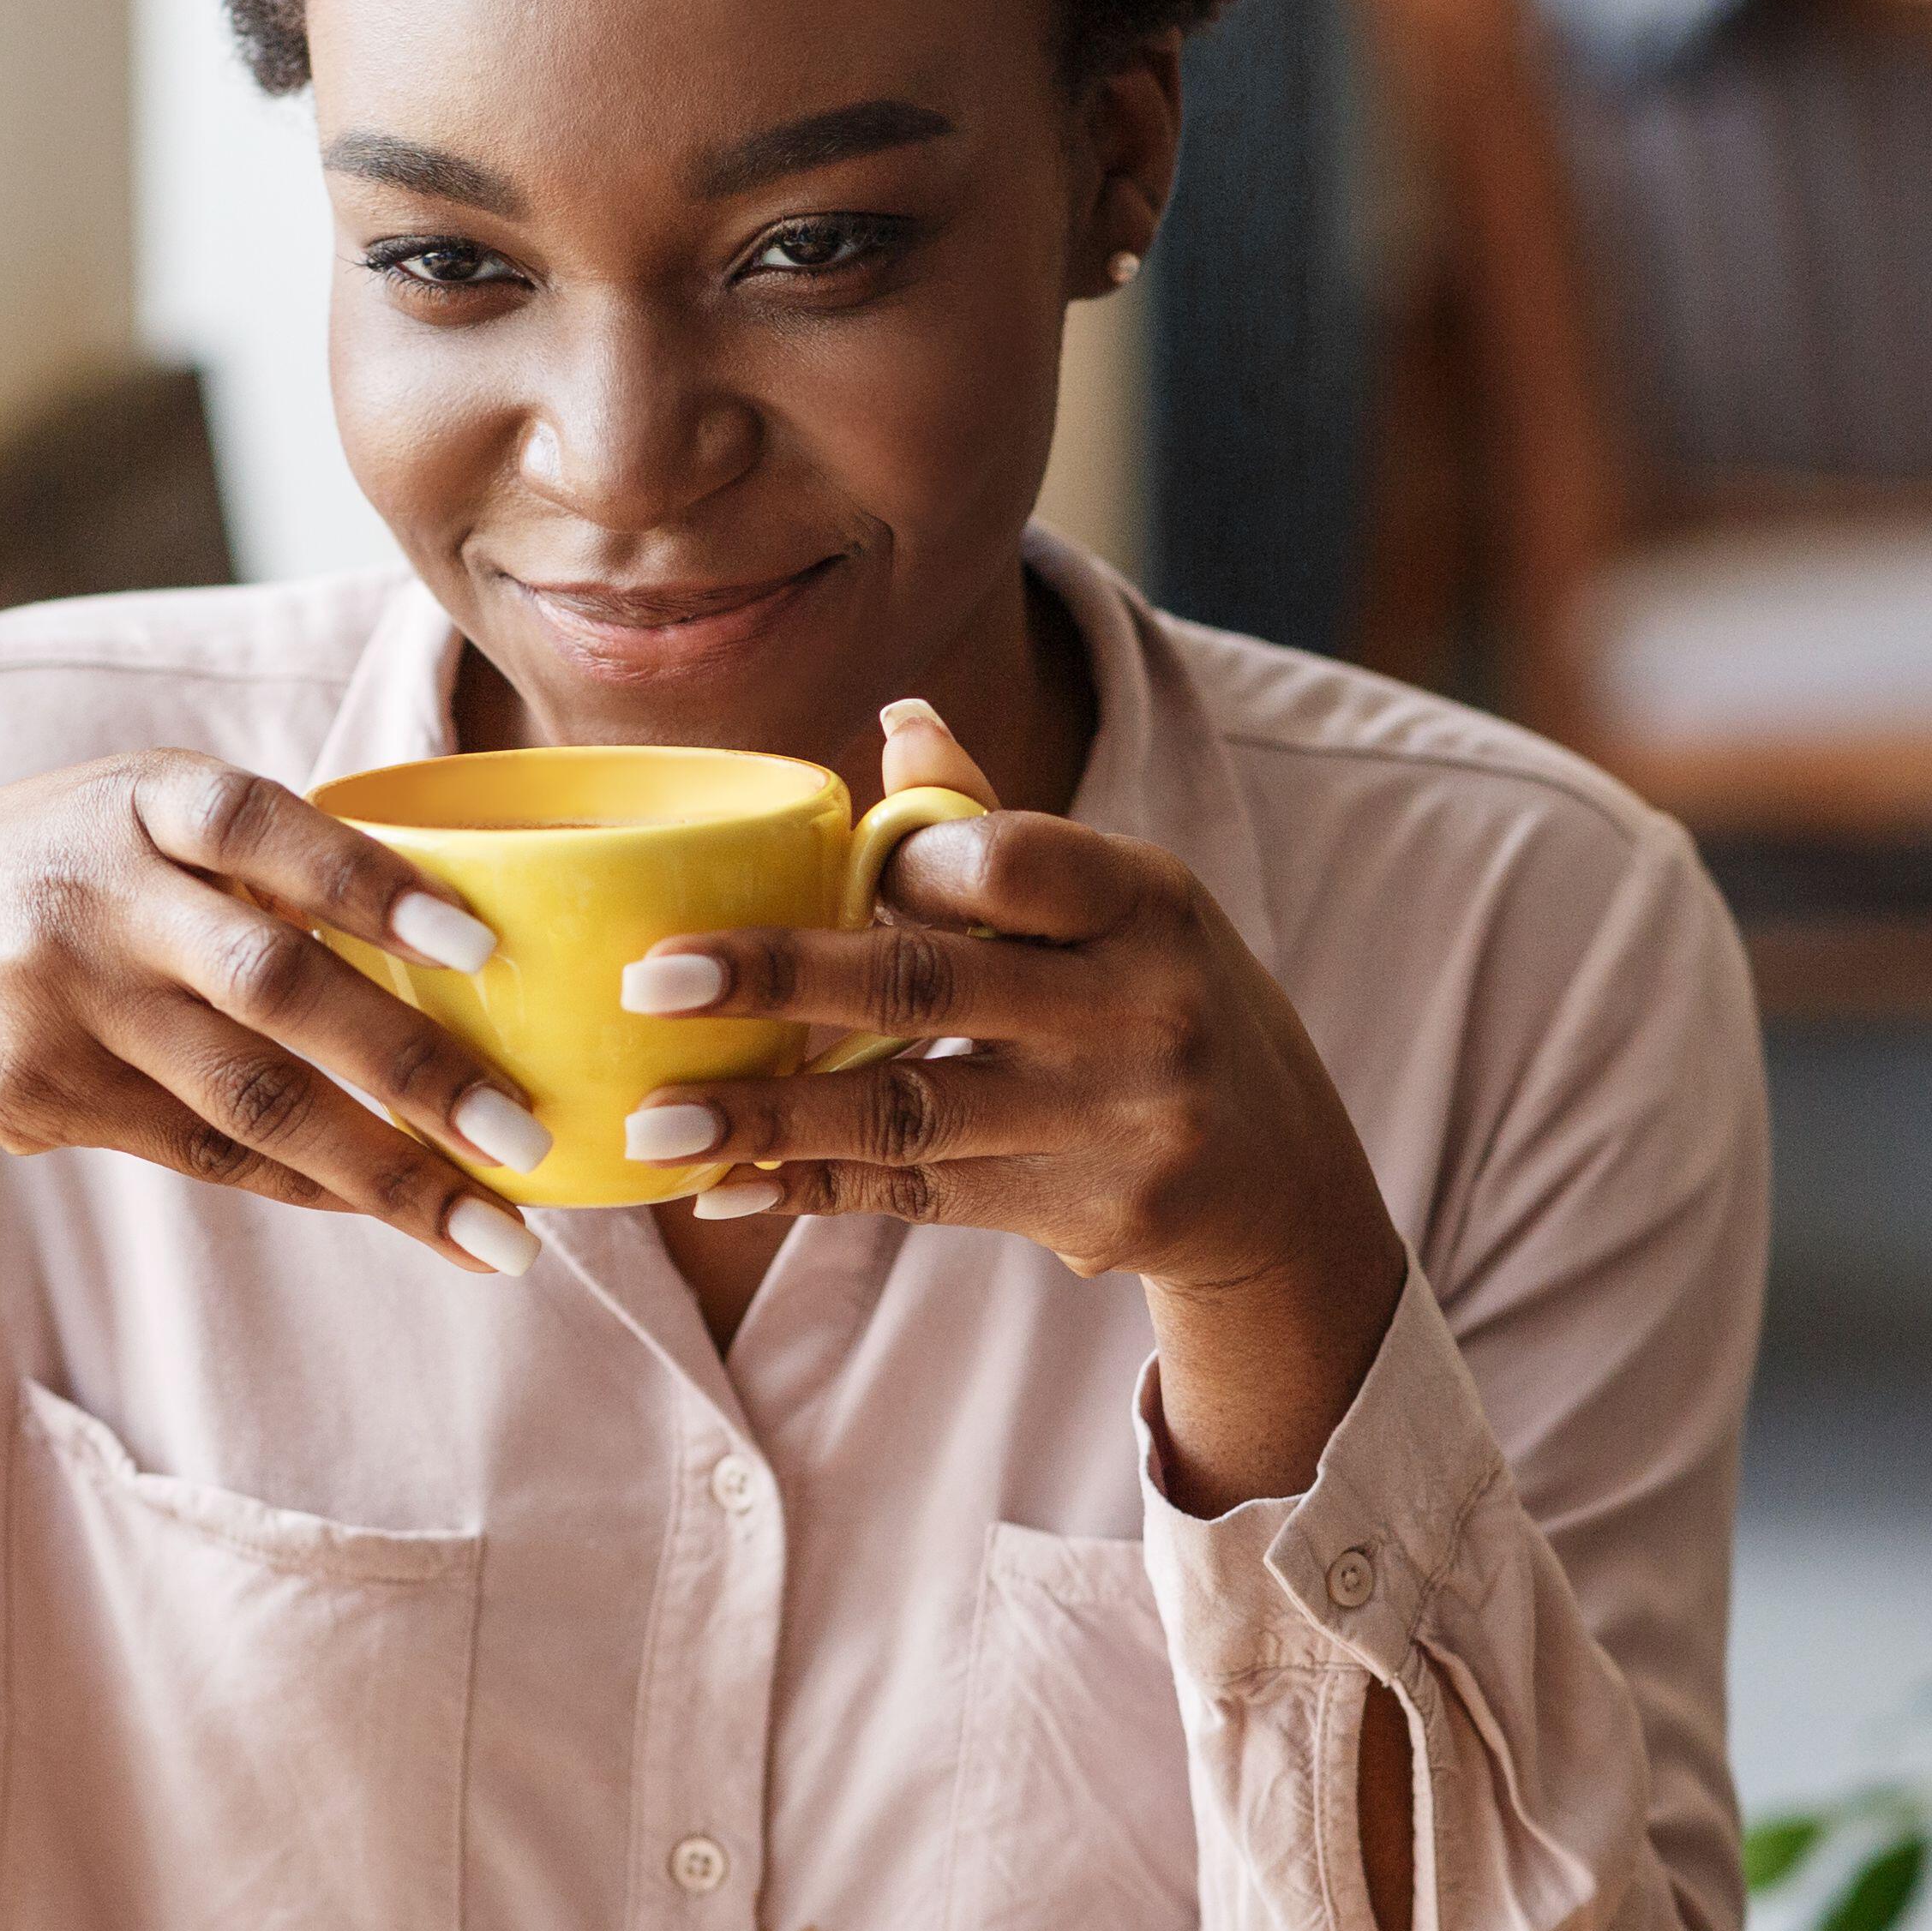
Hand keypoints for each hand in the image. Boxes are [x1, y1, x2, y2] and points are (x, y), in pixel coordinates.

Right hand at [0, 751, 553, 1370]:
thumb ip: (250, 854)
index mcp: (137, 800)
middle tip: (525, 1136)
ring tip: (491, 1231)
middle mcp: (100, 897)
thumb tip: (446, 926)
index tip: (482, 944)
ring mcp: (67, 1003)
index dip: (371, 885)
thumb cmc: (36, 869)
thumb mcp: (122, 815)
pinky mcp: (45, 1095)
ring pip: (251, 1102)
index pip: (264, 829)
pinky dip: (308, 1184)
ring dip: (384, 1173)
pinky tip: (388, 1210)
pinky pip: (205, 1154)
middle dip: (412, 1070)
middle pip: (275, 987)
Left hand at [622, 702, 1403, 1512]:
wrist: (1279, 1179)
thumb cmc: (1156, 999)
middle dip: (780, 981)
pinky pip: (920, 1198)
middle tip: (653, 979)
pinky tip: (723, 1187)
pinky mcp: (1087, 1211)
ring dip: (769, 1116)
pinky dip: (814, 1190)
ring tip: (652, 1120)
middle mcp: (1139, 1007)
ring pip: (908, 1111)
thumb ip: (997, 828)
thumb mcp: (1118, 904)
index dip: (896, 867)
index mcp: (1144, 900)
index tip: (793, 880)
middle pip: (930, 985)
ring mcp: (1116, 1120)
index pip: (1006, 862)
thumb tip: (899, 718)